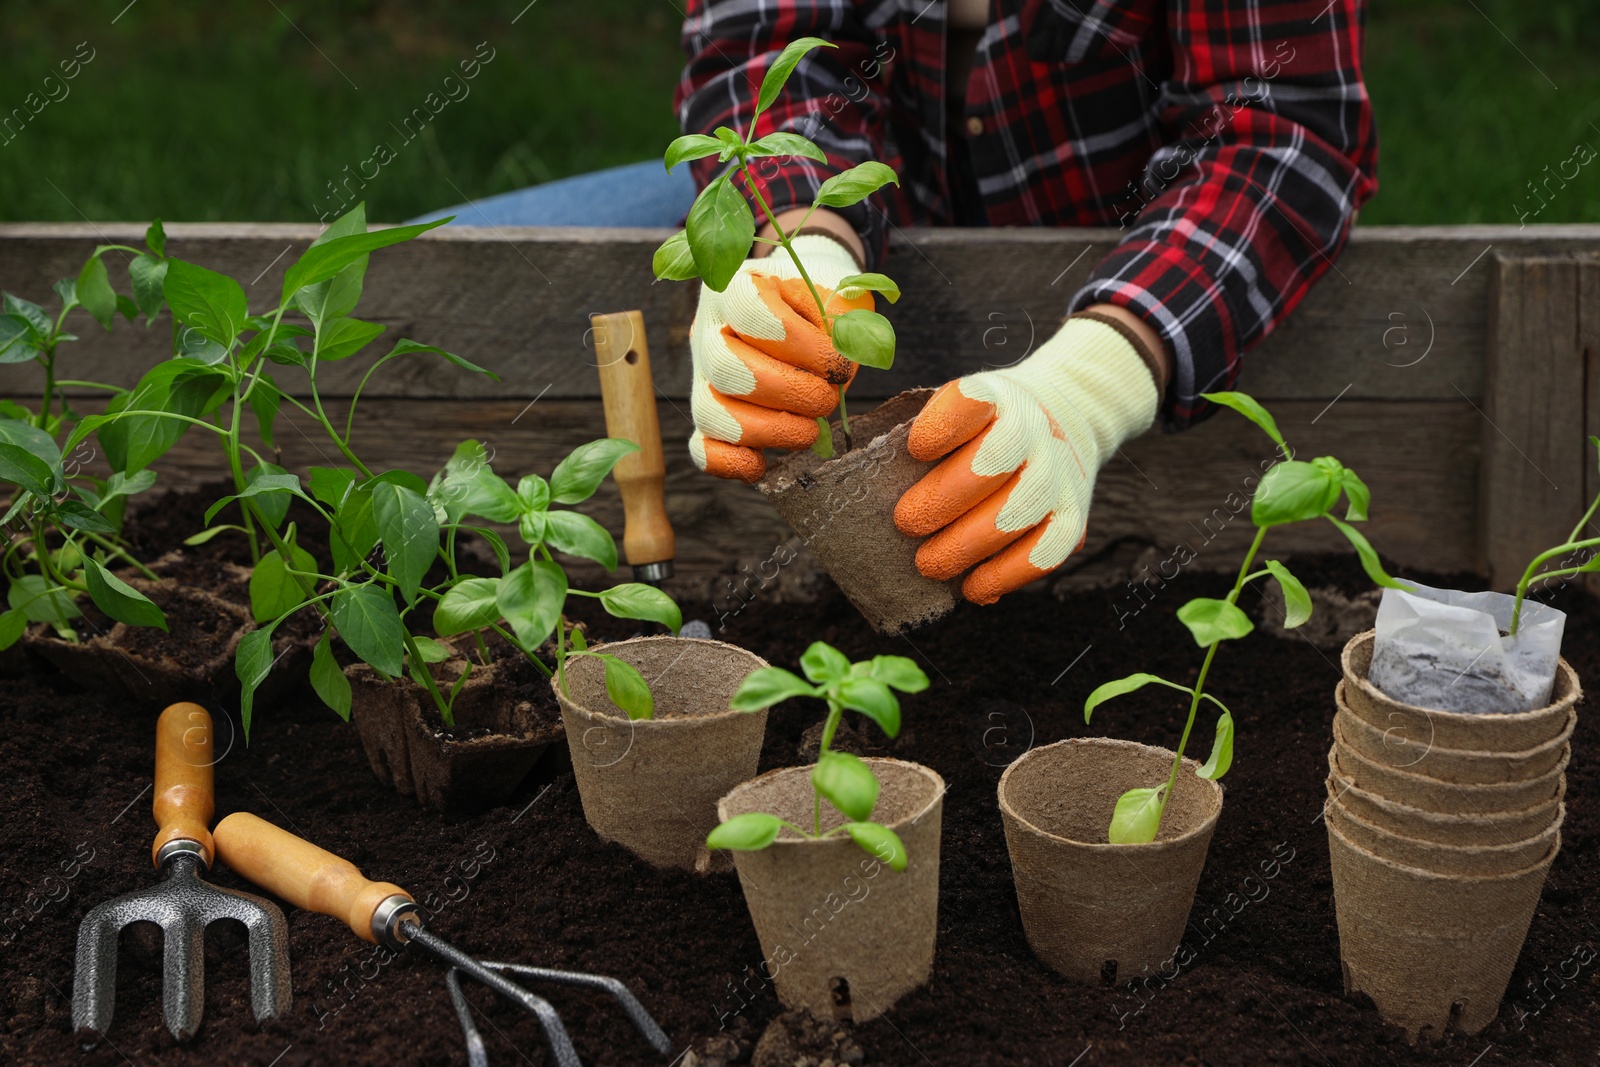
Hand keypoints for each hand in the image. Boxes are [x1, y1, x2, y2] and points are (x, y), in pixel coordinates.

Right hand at [688, 234, 870, 482]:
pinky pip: (701, 449)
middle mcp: (708, 331)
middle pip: (727, 368)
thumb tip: (841, 367)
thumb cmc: (817, 305)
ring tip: (810, 430)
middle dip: (789, 392)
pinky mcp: (707, 417)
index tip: (836, 362)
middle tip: (827, 399)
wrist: (796, 309)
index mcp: (735, 288)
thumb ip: (844, 326)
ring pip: (711, 412)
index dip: (800, 344)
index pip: (750, 312)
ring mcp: (702, 376)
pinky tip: (763, 463)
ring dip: (770, 430)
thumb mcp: (836, 296)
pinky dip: (731, 463)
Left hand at [893, 315, 1161, 603]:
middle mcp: (1033, 430)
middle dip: (941, 499)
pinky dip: (1007, 574)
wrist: (1063, 415)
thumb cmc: (983, 425)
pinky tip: (973, 587)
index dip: (944, 426)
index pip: (972, 401)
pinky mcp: (1074, 514)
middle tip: (905, 523)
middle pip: (992, 463)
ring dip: (966, 544)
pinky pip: (1047, 551)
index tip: (915, 448)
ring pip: (1018, 512)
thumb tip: (861, 480)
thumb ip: (916, 433)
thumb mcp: (957, 408)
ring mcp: (1058, 473)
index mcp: (995, 397)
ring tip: (927, 564)